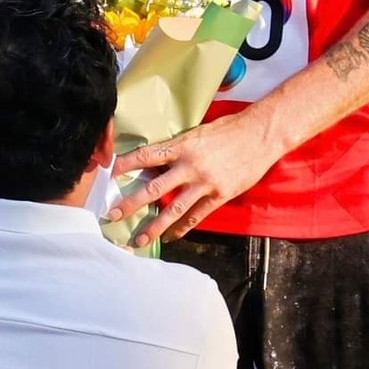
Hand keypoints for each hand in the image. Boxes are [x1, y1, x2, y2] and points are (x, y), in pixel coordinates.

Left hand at [106, 112, 279, 246]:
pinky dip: (182, 228)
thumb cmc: (227, 129)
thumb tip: (155, 162)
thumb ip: (177, 148)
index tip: (108, 174)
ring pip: (173, 209)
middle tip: (112, 214)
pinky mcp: (220, 196)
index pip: (146, 156)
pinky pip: (196, 216)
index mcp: (181, 146)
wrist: (260, 135)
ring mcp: (205, 183)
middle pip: (154, 188)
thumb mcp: (196, 133)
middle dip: (131, 203)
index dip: (126, 165)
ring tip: (139, 239)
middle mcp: (190, 166)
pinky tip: (171, 237)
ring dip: (155, 226)